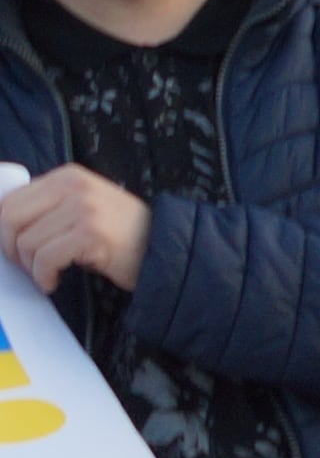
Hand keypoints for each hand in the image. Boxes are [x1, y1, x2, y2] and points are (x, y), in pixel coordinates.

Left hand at [0, 164, 149, 293]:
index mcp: (66, 176)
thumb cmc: (120, 236)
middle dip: (11, 250)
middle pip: (10, 219)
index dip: (4, 231)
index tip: (16, 250)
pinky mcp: (91, 233)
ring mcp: (84, 208)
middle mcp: (74, 185)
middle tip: (27, 265)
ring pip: (26, 242)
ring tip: (47, 274)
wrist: (165, 249)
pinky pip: (46, 258)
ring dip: (31, 267)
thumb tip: (4, 227)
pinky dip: (44, 276)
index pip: (9, 200)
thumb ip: (48, 208)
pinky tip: (54, 281)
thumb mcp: (81, 208)